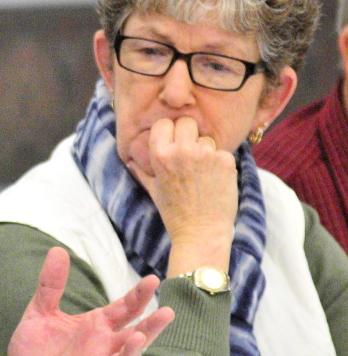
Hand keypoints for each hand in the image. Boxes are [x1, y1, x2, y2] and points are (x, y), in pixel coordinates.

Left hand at [1, 247, 173, 355]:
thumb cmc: (34, 349)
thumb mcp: (40, 311)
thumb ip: (51, 285)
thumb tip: (58, 250)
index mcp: (97, 326)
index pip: (124, 309)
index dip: (138, 296)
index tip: (153, 279)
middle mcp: (102, 348)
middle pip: (134, 336)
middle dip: (151, 325)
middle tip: (167, 311)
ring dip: (131, 352)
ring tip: (138, 336)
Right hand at [127, 117, 236, 276]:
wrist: (201, 232)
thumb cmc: (174, 213)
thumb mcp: (153, 190)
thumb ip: (141, 171)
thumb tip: (129, 160)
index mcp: (160, 155)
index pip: (164, 123)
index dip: (169, 131)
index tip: (172, 141)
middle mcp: (182, 150)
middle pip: (187, 123)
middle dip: (189, 134)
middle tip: (190, 153)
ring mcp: (206, 154)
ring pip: (206, 138)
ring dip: (206, 151)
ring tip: (202, 174)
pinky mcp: (226, 161)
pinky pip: (223, 152)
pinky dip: (220, 164)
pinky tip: (215, 181)